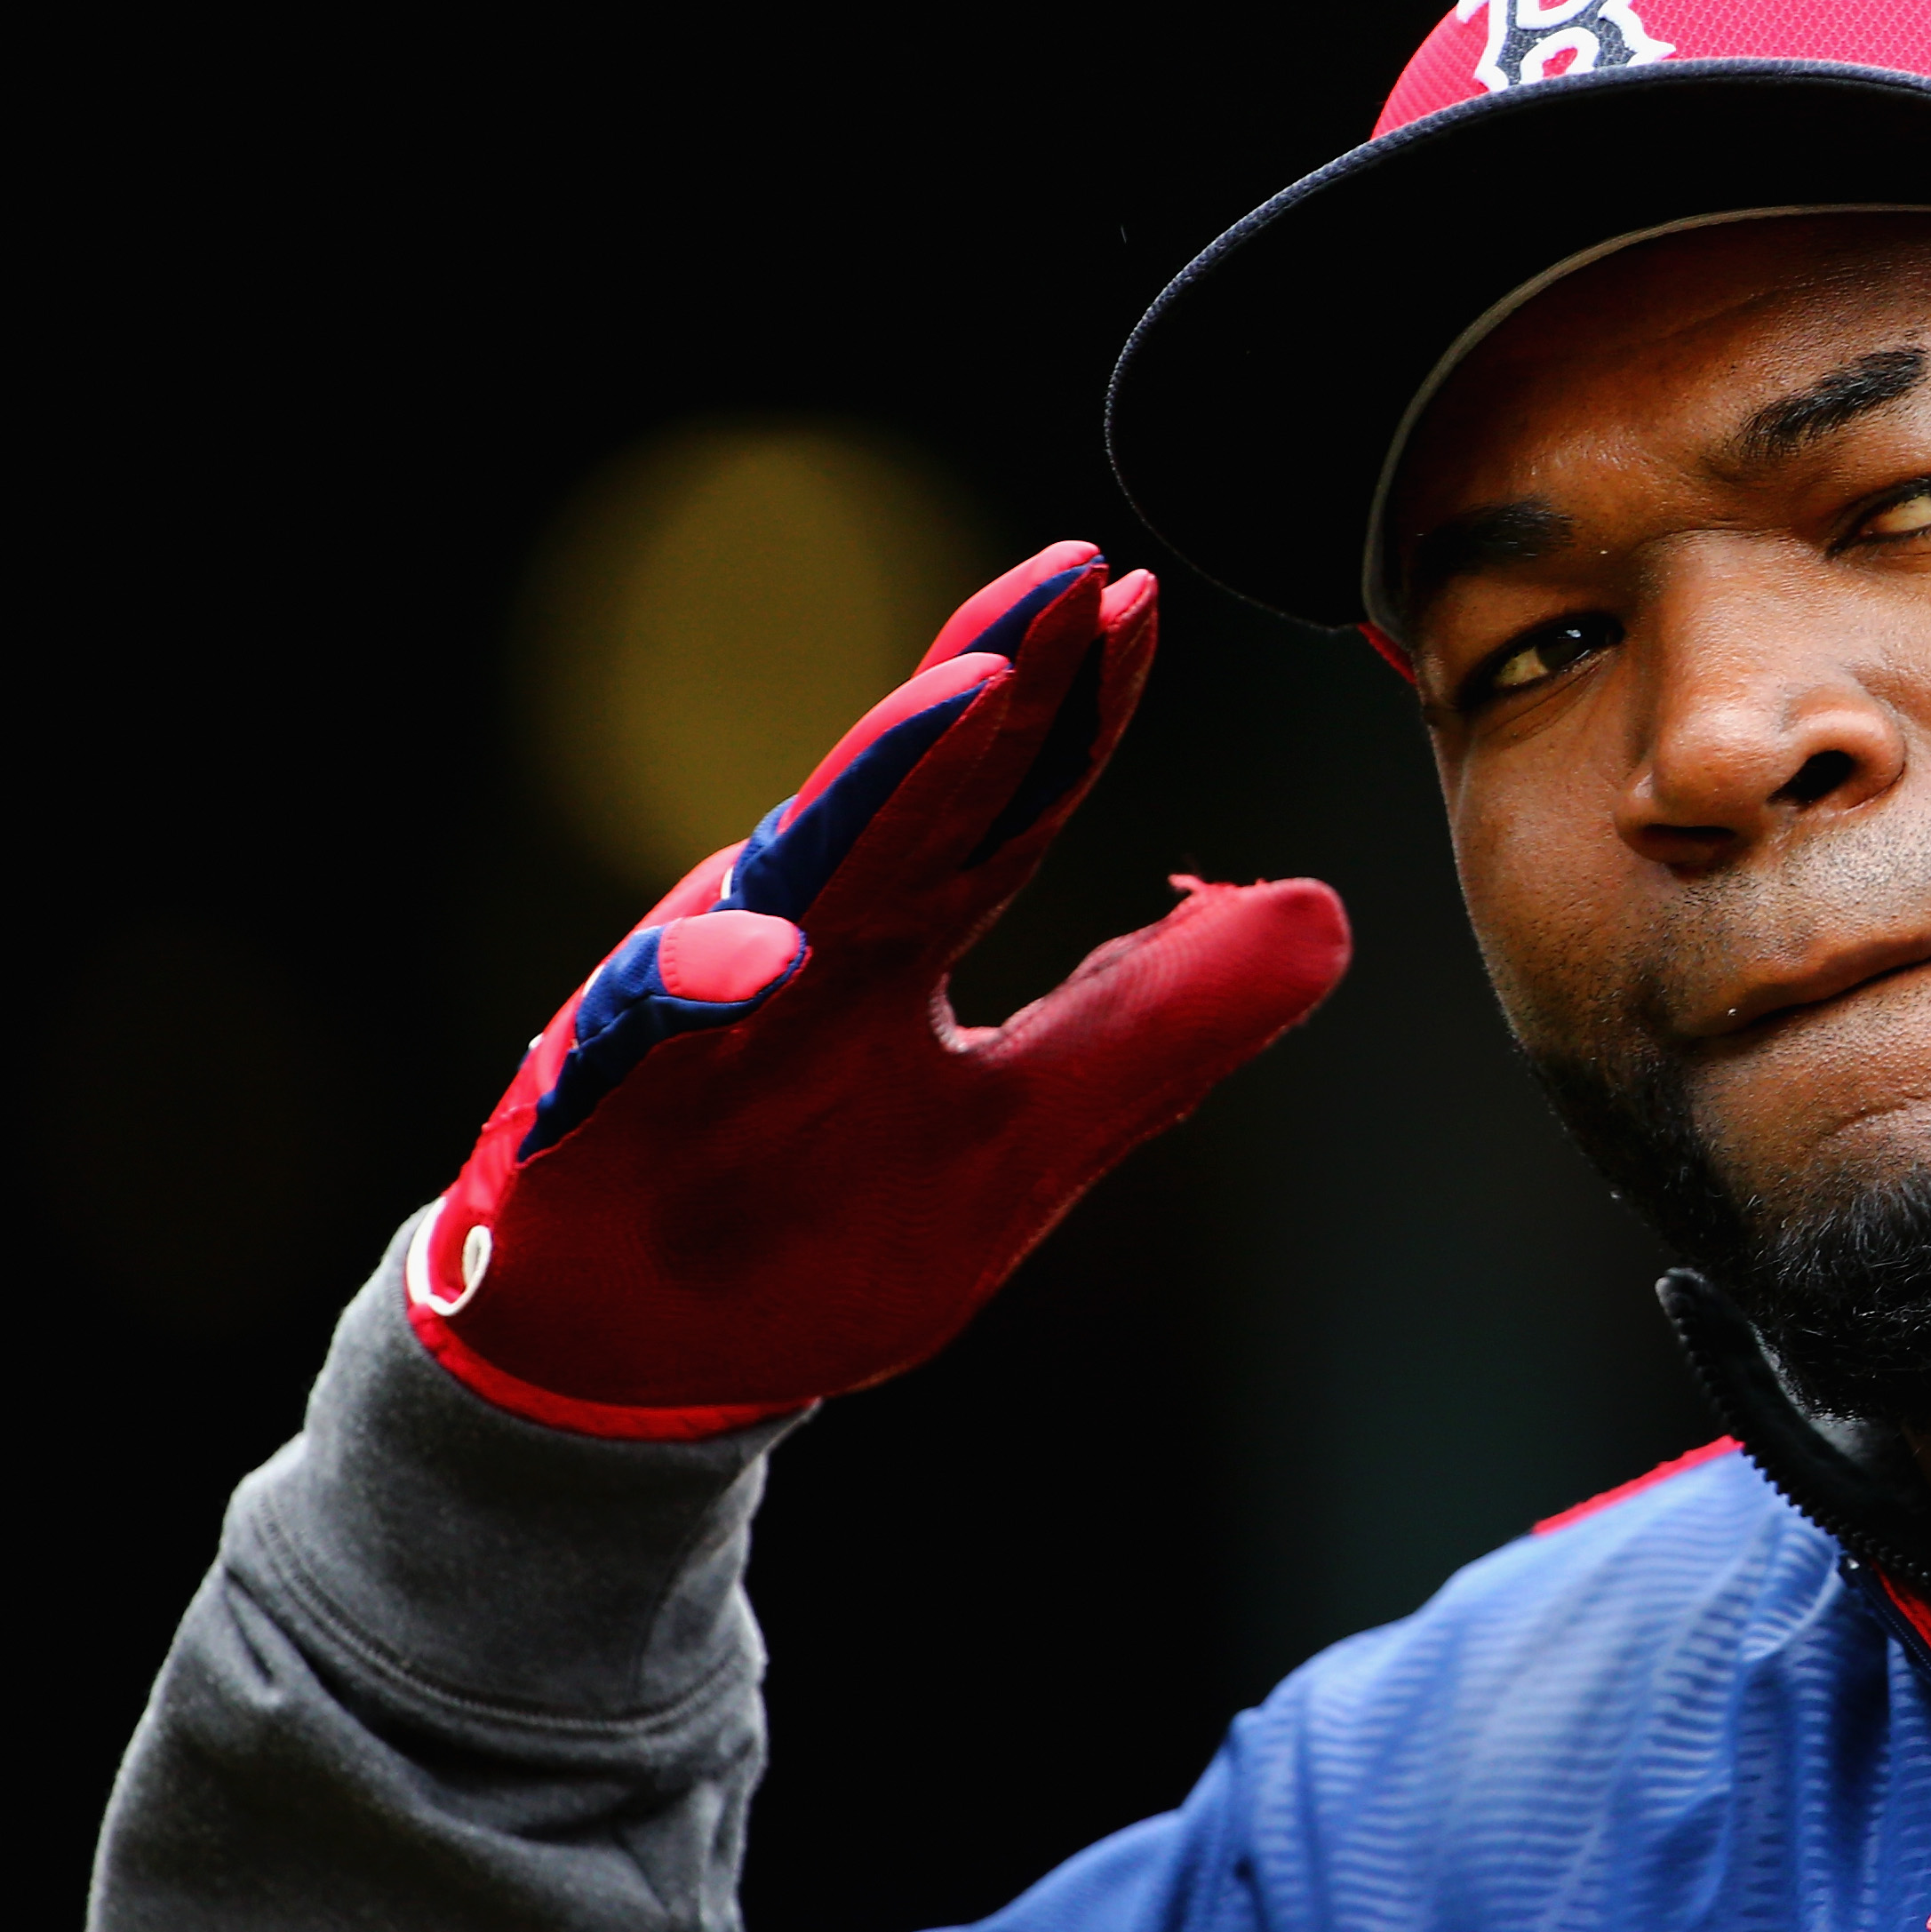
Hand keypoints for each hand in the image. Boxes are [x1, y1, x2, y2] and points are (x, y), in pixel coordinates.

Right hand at [406, 541, 1349, 1436]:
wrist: (623, 1358)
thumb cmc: (818, 1226)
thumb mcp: (1025, 1139)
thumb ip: (1157, 1030)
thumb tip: (1324, 915)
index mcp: (903, 942)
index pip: (1006, 805)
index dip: (1074, 708)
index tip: (1139, 601)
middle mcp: (807, 942)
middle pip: (913, 792)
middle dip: (994, 674)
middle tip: (1074, 573)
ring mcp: (701, 1010)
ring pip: (798, 875)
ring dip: (880, 779)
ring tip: (971, 694)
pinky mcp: (606, 1099)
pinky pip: (648, 1032)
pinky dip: (699, 989)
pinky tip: (765, 959)